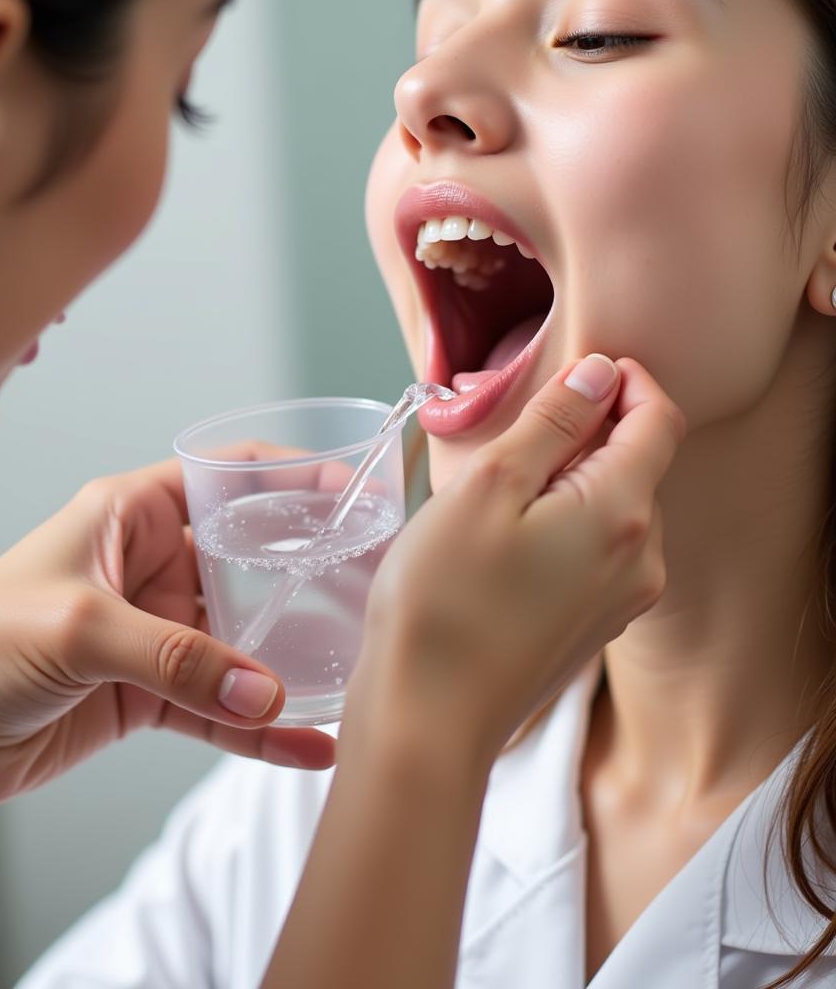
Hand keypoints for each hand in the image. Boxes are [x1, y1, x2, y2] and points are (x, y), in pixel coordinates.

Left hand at [0, 459, 333, 934]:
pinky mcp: (153, 693)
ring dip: (293, 657)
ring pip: (244, 639)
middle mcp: (153, 566)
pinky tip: (305, 743)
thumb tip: (265, 693)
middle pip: (250, 559)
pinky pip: (222, 707)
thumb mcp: (81, 627)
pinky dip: (261, 727)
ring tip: (353, 668)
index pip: (226, 477)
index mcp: (132, 514)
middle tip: (369, 584)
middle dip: (308, 571)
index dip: (290, 476)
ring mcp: (158, 632)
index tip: (349, 490)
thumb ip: (177, 659)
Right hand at [349, 356, 685, 766]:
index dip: (624, 380)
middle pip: (638, 463)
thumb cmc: (443, 601)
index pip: (658, 418)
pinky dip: (565, 526)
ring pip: (616, 509)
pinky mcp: (594, 626)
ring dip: (573, 481)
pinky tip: (507, 543)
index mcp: (622, 512)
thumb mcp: (488, 486)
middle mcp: (642, 559)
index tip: (577, 369)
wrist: (427, 716)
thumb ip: (552, 423)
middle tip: (516, 435)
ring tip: (502, 493)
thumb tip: (599, 374)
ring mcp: (621, 600)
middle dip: (590, 432)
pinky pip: (597, 552)